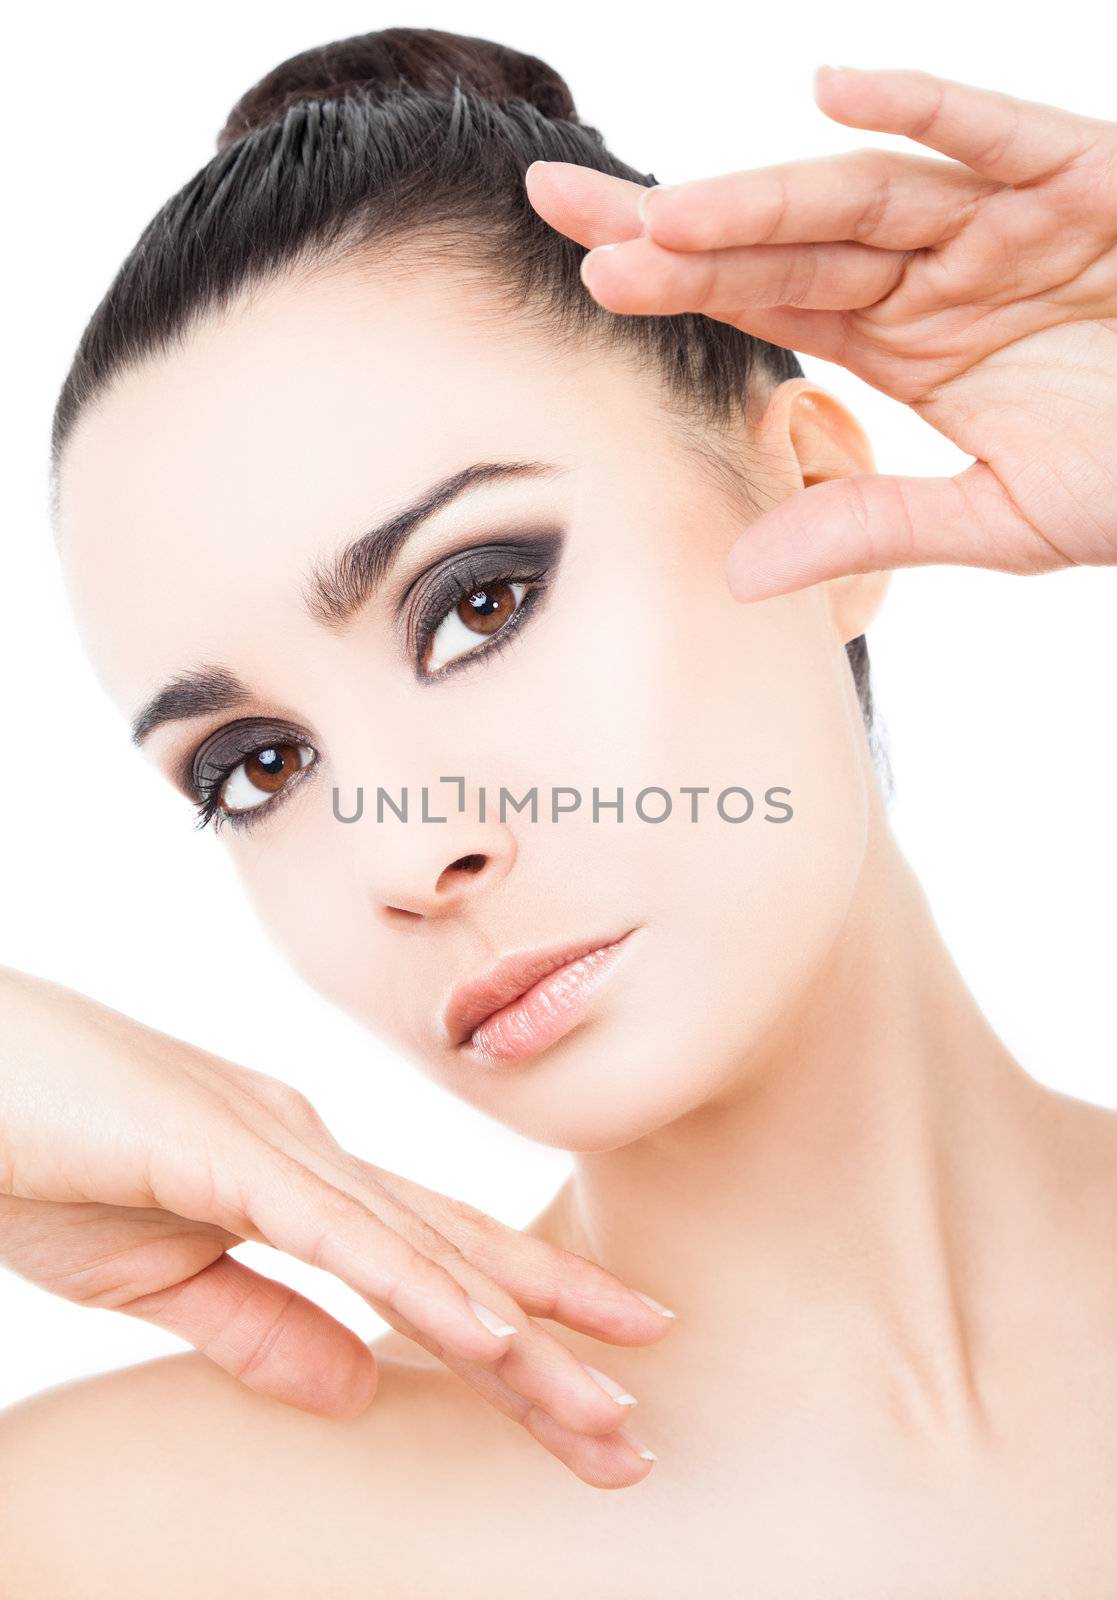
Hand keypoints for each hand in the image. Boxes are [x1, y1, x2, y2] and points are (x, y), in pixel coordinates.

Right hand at [0, 965, 671, 1487]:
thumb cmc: (39, 1152)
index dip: (521, 1325)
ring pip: (420, 1252)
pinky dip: (418, 1287)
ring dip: (518, 1334)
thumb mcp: (155, 1275)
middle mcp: (311, 1152)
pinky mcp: (222, 1150)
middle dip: (555, 1342)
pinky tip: (489, 1337)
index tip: (599, 1386)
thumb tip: (362, 1392)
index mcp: (297, 1176)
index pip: (430, 1262)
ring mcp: (275, 1144)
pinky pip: (336, 1234)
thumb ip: (261, 1325)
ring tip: (605, 1404)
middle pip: (455, 1258)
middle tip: (636, 1428)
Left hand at [525, 66, 1116, 598]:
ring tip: (668, 216)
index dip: (678, 283)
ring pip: (867, 196)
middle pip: (785, 235)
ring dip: (766, 199)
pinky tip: (832, 97)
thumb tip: (741, 574)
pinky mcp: (1085, 183)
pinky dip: (926, 115)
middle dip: (678, 225)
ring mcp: (1004, 221)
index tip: (584, 274)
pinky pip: (997, 140)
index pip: (766, 299)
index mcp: (903, 338)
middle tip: (564, 211)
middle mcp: (935, 269)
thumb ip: (870, 528)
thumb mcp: (992, 520)